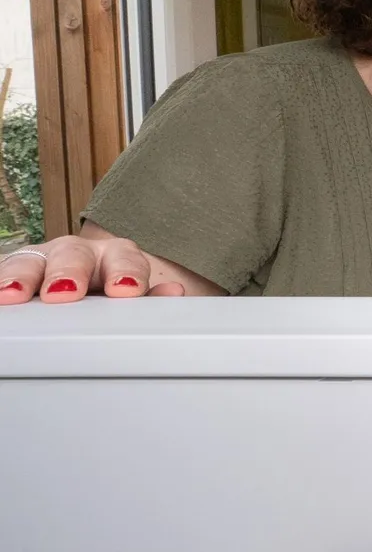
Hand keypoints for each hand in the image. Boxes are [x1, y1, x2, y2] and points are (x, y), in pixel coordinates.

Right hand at [0, 225, 211, 303]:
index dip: (125, 273)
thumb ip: (152, 298)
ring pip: (30, 261)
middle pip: (74, 254)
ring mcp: (43, 260)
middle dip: (69, 272)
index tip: (124, 291)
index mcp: (117, 257)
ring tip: (12, 295)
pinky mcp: (17, 271)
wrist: (84, 287)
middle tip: (65, 293)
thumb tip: (174, 294)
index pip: (125, 260)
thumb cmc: (110, 296)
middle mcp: (79, 253)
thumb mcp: (132, 298)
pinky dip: (1, 281)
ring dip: (22, 277)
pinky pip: (5, 271)